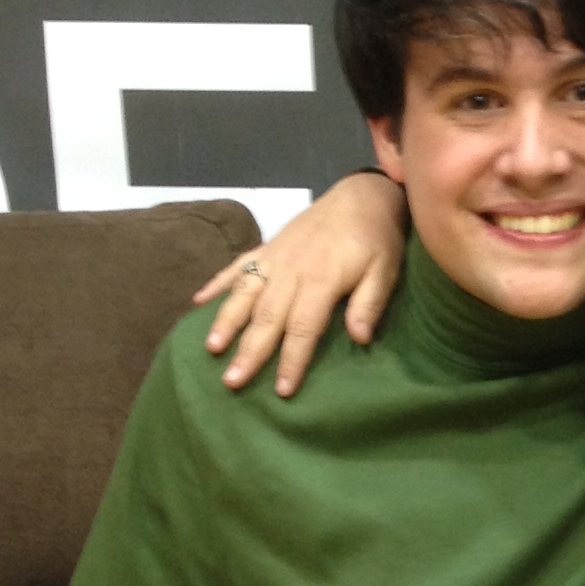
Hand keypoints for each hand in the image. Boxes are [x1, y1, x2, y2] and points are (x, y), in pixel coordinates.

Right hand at [195, 170, 407, 391]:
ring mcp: (275, 257)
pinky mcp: (267, 247)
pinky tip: (198, 302)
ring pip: (244, 292)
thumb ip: (370, 303)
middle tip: (232, 381)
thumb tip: (360, 338)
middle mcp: (290, 270)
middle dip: (249, 351)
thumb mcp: (385, 270)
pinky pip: (237, 266)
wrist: (362, 195)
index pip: (303, 327)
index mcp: (321, 279)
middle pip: (266, 316)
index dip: (292, 359)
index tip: (282, 390)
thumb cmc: (377, 238)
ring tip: (211, 348)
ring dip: (226, 321)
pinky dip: (217, 284)